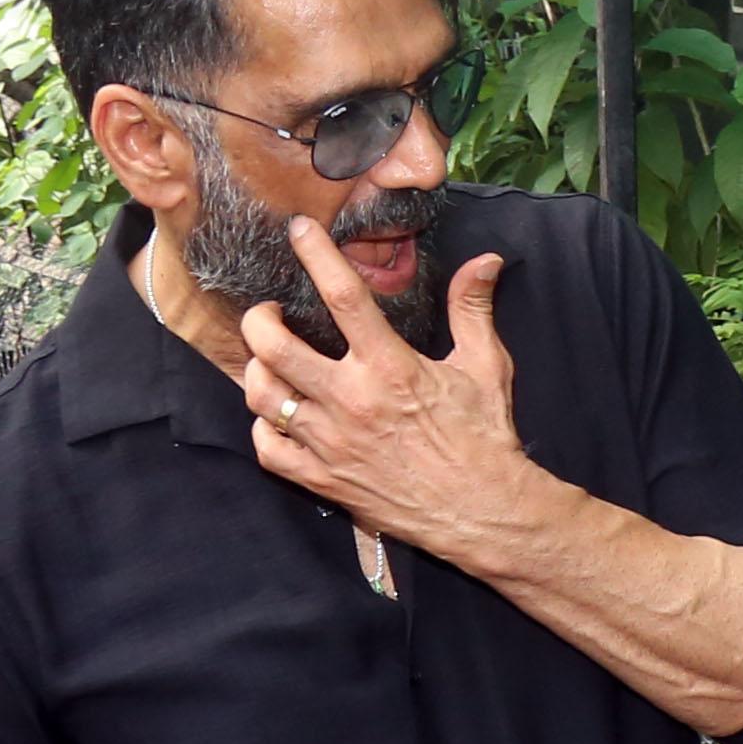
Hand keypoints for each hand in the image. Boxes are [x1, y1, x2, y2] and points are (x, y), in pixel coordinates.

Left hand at [236, 229, 546, 566]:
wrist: (483, 511)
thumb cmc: (485, 438)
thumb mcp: (485, 366)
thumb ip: (472, 309)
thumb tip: (485, 261)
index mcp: (391, 367)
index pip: (342, 296)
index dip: (316, 256)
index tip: (299, 232)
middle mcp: (351, 402)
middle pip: (274, 347)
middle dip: (259, 319)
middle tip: (268, 312)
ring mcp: (330, 443)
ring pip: (262, 397)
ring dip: (256, 371)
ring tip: (268, 361)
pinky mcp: (323, 479)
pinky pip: (268, 449)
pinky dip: (263, 428)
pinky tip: (276, 416)